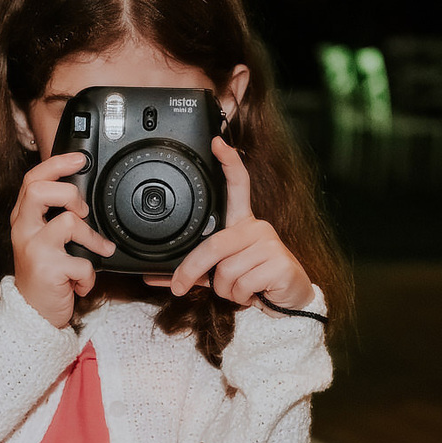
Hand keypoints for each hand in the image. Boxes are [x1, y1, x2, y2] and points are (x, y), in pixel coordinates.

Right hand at [11, 152, 115, 327]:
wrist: (32, 314)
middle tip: (82, 210)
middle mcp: (23, 230)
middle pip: (39, 190)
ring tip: (97, 251)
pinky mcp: (48, 269)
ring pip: (68, 222)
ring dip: (92, 238)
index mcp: (23, 219)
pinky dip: (89, 276)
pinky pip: (82, 262)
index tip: (80, 158)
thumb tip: (83, 199)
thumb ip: (55, 217)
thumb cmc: (44, 276)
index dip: (56, 164)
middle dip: (69, 194)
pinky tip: (81, 282)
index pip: (32, 179)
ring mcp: (34, 249)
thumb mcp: (43, 241)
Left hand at [144, 137, 313, 313]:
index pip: (237, 187)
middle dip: (192, 269)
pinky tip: (253, 292)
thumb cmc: (252, 279)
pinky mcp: (280, 263)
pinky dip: (239, 296)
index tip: (217, 143)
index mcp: (241, 223)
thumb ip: (190, 270)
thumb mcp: (217, 272)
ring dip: (224, 289)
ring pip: (225, 270)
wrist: (288, 300)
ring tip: (239, 287)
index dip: (229, 163)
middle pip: (214, 245)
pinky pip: (241, 284)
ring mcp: (270, 243)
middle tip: (179, 286)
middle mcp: (256, 227)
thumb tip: (154, 276)